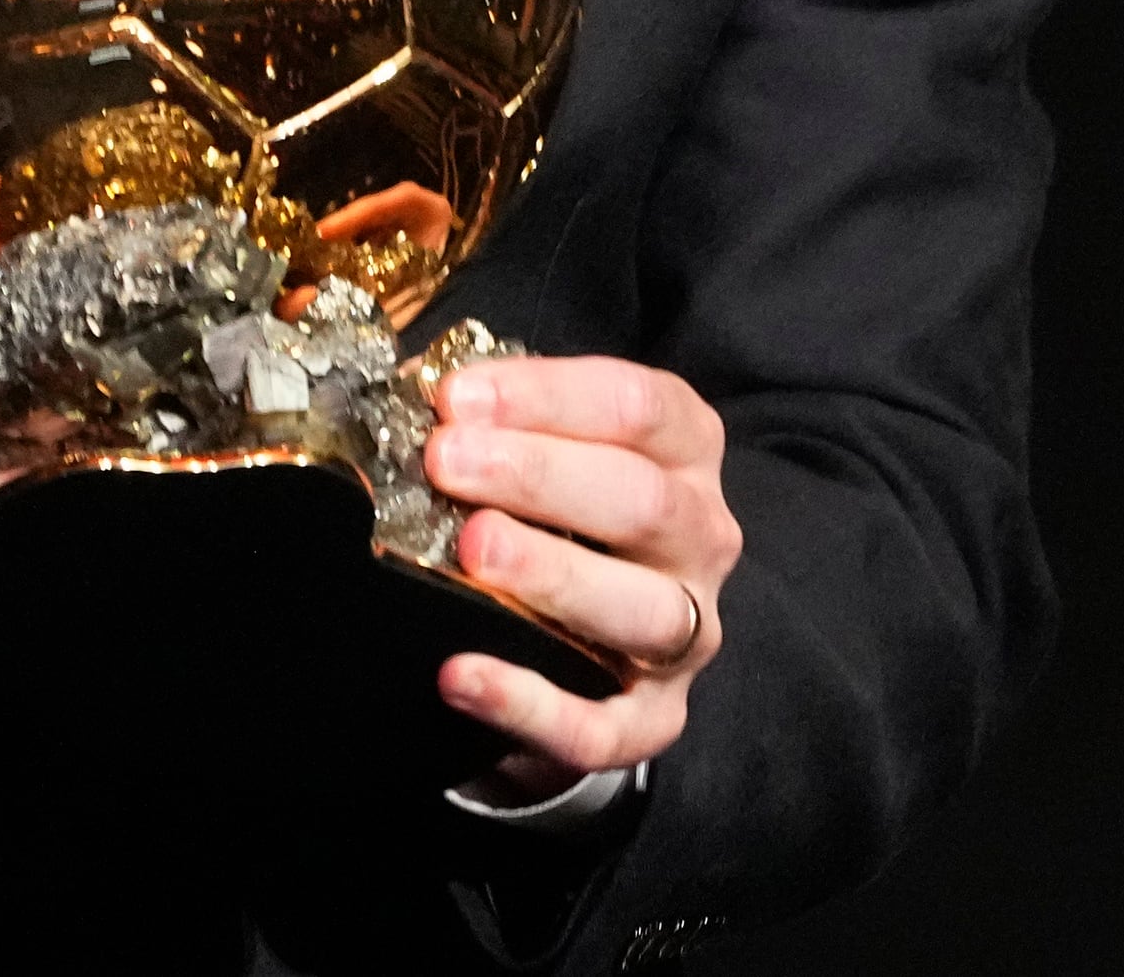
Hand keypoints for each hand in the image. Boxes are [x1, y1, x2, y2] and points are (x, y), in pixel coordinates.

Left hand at [423, 355, 739, 788]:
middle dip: (537, 474)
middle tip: (446, 462)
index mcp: (687, 452)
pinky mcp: (654, 720)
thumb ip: (502, 427)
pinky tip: (460, 674)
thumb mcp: (552, 454)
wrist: (585, 646)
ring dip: (553, 573)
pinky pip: (602, 727)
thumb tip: (419, 405)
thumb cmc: (561, 519)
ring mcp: (690, 634)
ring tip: (471, 547)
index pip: (640, 406)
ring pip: (641, 609)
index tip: (456, 399)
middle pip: (643, 501)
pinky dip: (531, 704)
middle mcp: (704, 538)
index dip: (547, 396)